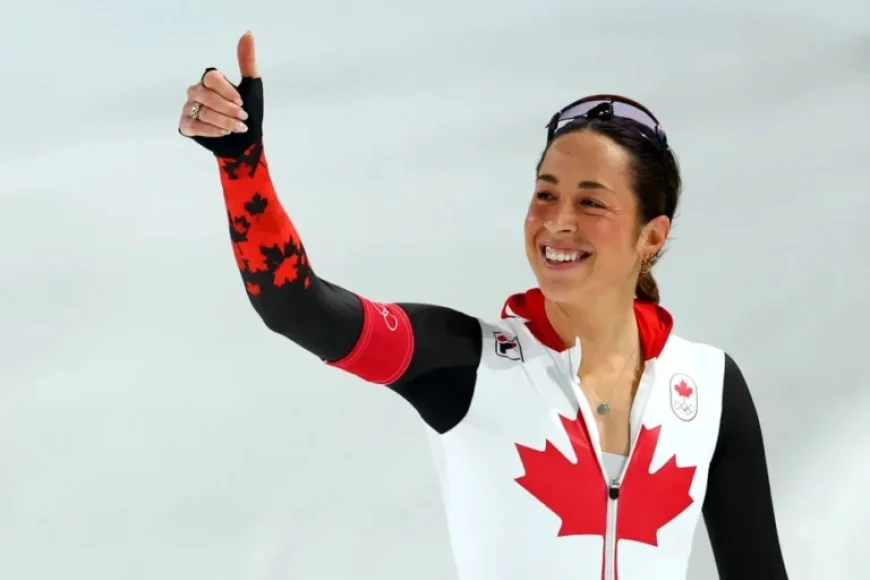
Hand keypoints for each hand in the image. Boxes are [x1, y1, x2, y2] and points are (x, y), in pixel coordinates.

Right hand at [179, 31, 264, 156]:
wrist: (246, 142)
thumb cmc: (249, 113)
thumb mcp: (252, 86)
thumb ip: (247, 61)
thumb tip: (248, 33)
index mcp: (210, 81)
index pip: (212, 78)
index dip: (227, 91)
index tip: (242, 102)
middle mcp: (196, 92)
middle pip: (205, 95)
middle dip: (227, 108)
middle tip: (242, 117)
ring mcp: (189, 108)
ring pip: (201, 111)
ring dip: (223, 121)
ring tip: (238, 128)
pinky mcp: (186, 125)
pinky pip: (193, 125)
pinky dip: (211, 130)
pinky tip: (224, 133)